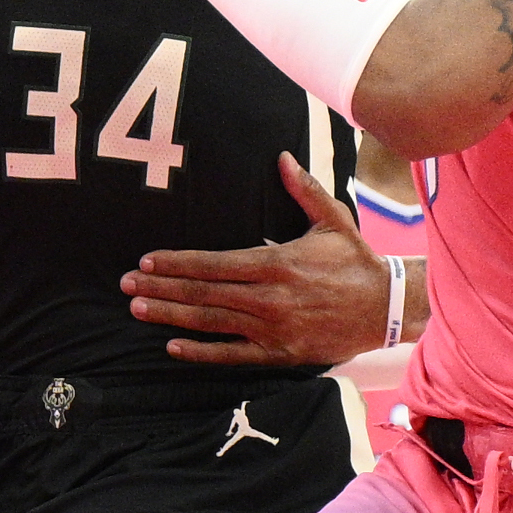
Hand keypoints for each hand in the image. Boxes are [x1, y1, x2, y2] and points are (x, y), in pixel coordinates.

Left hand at [126, 153, 393, 364]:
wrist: (385, 308)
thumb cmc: (355, 260)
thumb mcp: (331, 218)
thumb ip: (302, 188)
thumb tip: (282, 157)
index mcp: (276, 262)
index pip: (214, 263)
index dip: (178, 263)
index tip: (148, 261)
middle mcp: (269, 297)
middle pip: (204, 293)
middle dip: (161, 289)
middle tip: (126, 286)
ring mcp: (272, 328)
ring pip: (211, 322)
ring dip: (171, 316)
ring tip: (138, 310)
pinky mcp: (280, 353)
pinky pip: (233, 355)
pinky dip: (201, 353)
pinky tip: (173, 348)